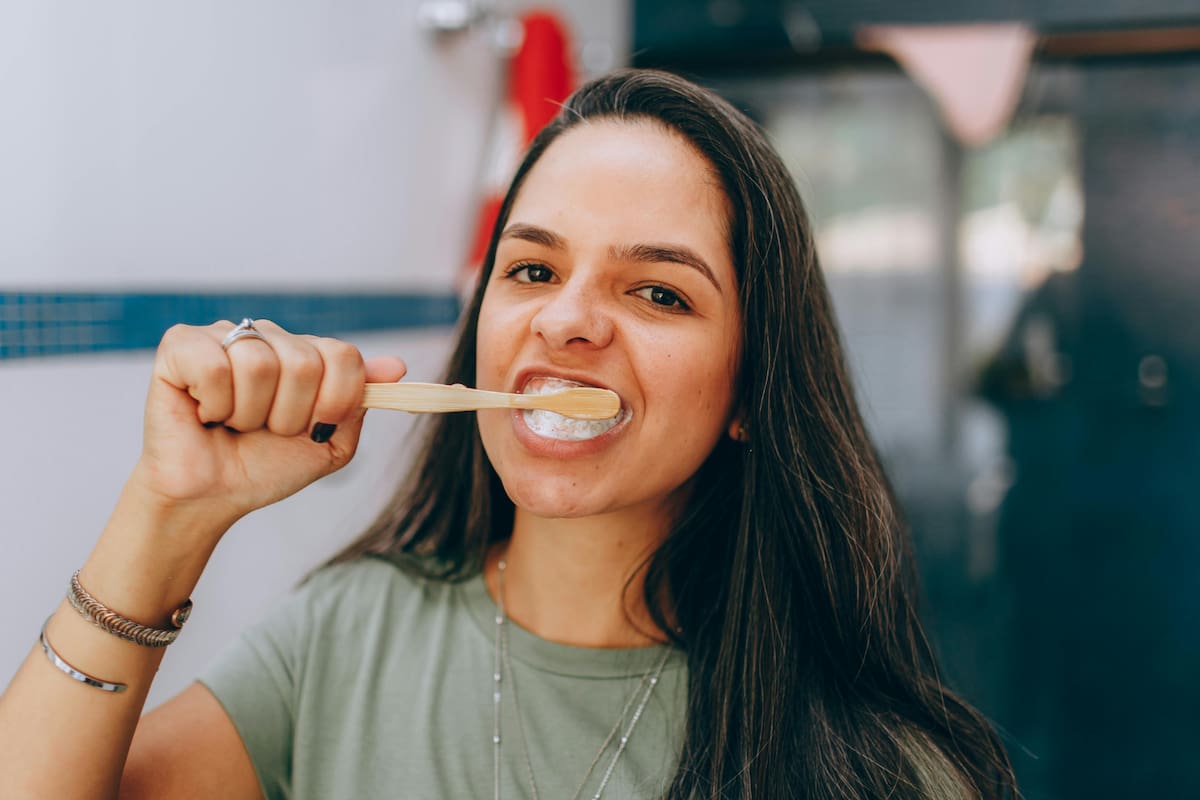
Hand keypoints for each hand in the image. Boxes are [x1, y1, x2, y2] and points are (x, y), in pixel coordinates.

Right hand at [131, 320, 406, 527]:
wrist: (212, 496)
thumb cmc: (266, 466)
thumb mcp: (330, 442)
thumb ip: (360, 403)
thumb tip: (397, 367)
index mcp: (305, 353)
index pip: (343, 355)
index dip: (334, 401)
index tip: (314, 428)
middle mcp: (267, 336)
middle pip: (304, 360)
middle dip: (290, 414)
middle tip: (265, 429)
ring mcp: (224, 335)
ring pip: (259, 363)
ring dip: (250, 413)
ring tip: (234, 423)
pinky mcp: (180, 345)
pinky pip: (215, 366)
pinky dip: (215, 404)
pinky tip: (206, 412)